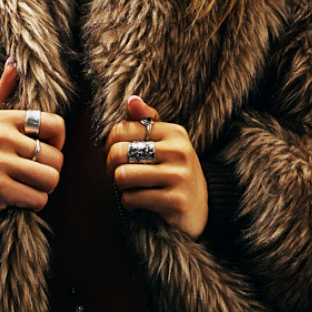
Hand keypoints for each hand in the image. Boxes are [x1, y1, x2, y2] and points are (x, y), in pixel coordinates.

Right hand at [0, 60, 65, 228]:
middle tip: (26, 175)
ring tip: (22, 186)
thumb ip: (2, 94)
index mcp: (2, 118)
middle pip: (56, 158)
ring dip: (41, 190)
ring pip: (51, 180)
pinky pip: (38, 200)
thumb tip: (13, 63)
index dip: (56, 143)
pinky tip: (15, 200)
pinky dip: (32, 205)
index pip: (57, 125)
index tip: (40, 152)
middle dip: (47, 173)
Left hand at [106, 95, 207, 237]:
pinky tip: (141, 204)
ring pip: (123, 176)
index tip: (118, 156)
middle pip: (119, 152)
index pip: (122, 129)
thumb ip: (147, 121)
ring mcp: (179, 177)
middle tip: (119, 175)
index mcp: (174, 133)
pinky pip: (132, 198)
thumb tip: (132, 100)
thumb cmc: (175, 174)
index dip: (109, 144)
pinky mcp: (175, 201)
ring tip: (132, 189)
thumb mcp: (166, 145)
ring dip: (121, 188)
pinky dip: (129, 204)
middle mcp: (179, 151)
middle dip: (111, 167)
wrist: (201, 211)